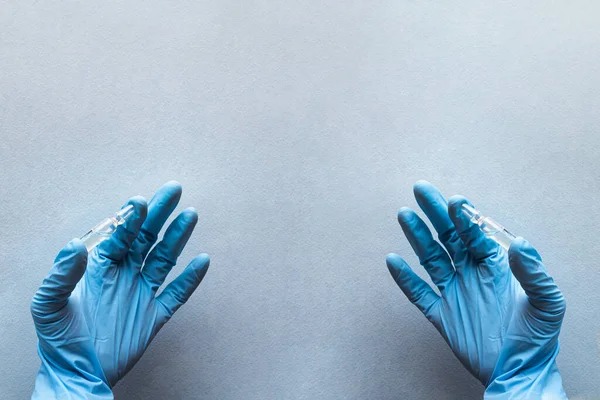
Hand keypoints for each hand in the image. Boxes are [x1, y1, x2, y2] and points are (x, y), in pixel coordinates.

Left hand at [31, 182, 209, 398]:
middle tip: (173, 190)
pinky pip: (177, 293)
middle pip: (147, 237)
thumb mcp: (49, 306)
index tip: (140, 202)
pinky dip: (190, 278)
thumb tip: (76, 246)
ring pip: (164, 258)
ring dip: (177, 237)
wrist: (79, 374)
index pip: (120, 235)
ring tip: (189, 214)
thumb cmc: (60, 339)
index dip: (131, 218)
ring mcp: (142, 293)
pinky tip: (201, 260)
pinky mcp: (155, 315)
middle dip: (160, 213)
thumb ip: (61, 275)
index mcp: (100, 268)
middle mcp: (124, 274)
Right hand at [386, 181, 565, 397]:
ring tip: (405, 214)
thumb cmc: (537, 339)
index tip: (454, 201)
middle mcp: (471, 274)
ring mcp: (454, 293)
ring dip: (418, 236)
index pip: (475, 235)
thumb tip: (520, 243)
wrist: (518, 373)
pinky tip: (393, 261)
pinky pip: (418, 293)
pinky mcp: (441, 314)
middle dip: (435, 213)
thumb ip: (534, 273)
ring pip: (430, 258)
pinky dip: (405, 278)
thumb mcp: (547, 305)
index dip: (465, 217)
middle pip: (448, 237)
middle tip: (422, 189)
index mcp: (495, 267)